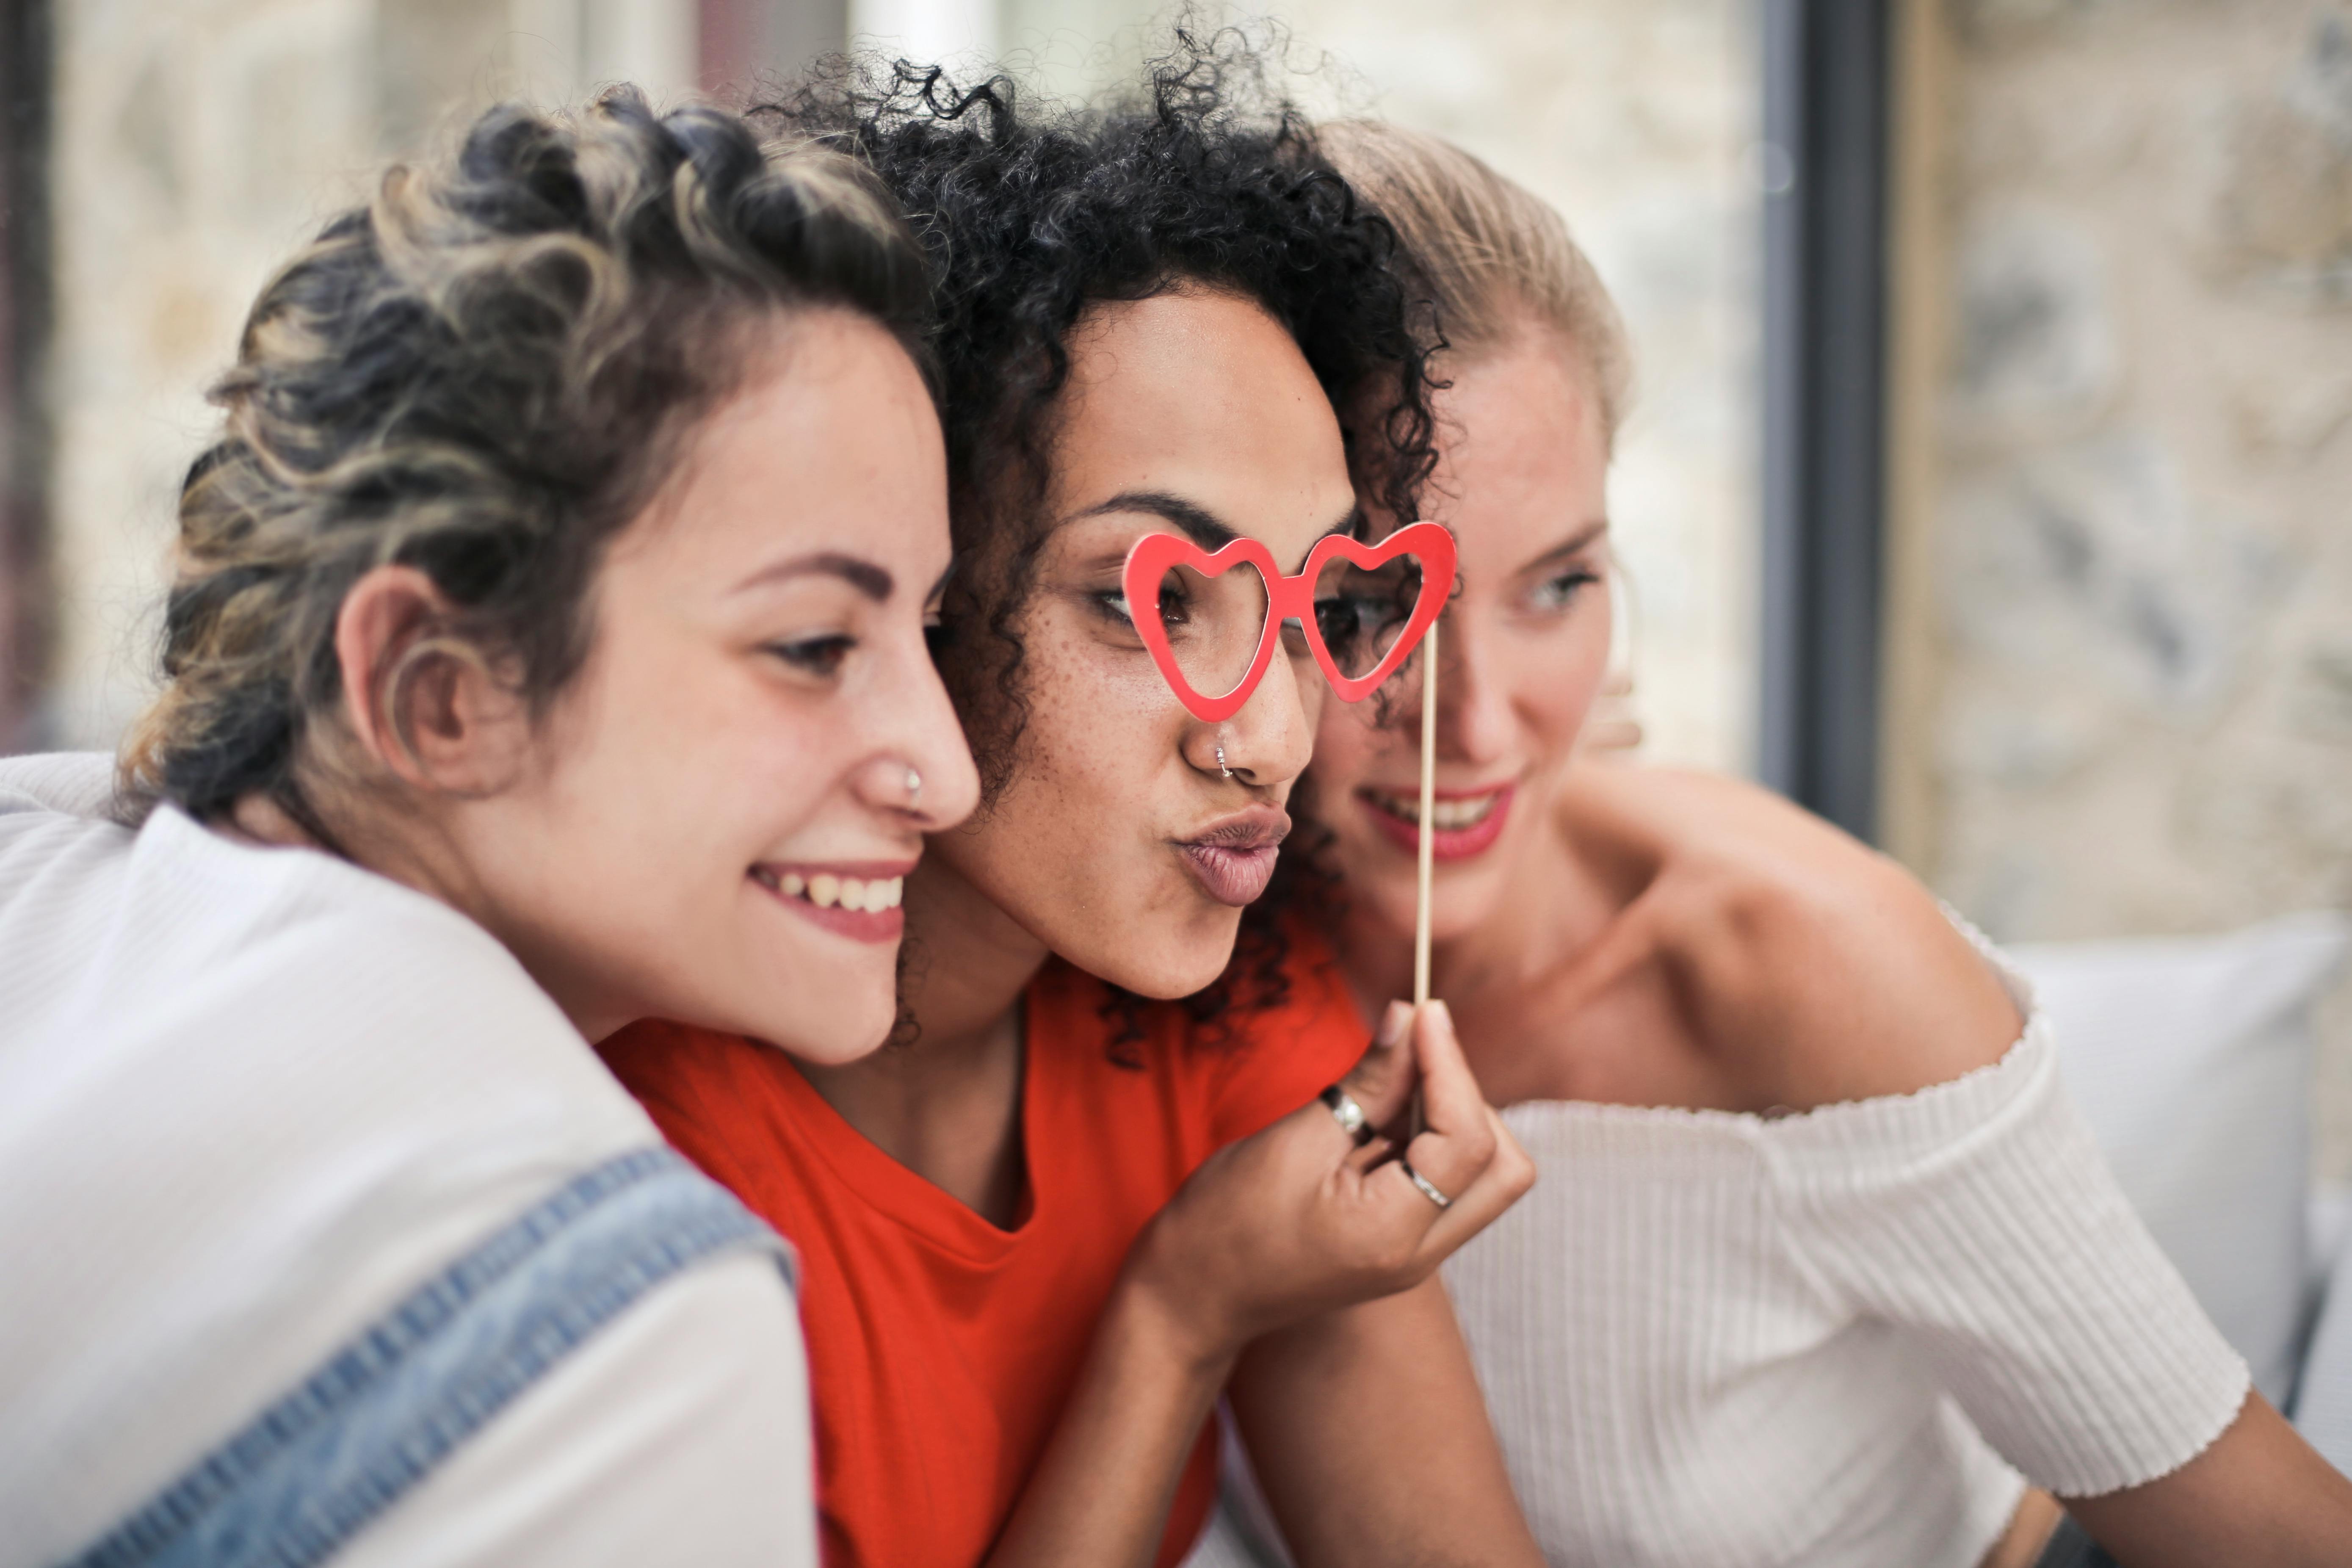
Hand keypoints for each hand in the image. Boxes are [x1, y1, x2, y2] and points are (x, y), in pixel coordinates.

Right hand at [1123, 998, 1534, 1367]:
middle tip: (1410, 1054)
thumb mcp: (1292, 1142)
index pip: (1470, 1141)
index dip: (1452, 1065)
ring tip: (1385, 1087)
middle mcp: (1421, 1255)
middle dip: (1469, 1098)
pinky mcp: (1405, 1245)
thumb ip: (1365, 1084)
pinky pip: (1450, 1183)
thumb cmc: (1225, 1224)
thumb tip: (1409, 1017)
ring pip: (1486, 1175)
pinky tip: (1380, 1114)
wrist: (1194, 1297)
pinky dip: (1431, 1138)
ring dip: (1452, 1116)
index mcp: (1392, 1235)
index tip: (1423, 1012)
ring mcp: (1418, 1257)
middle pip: (1506, 1169)